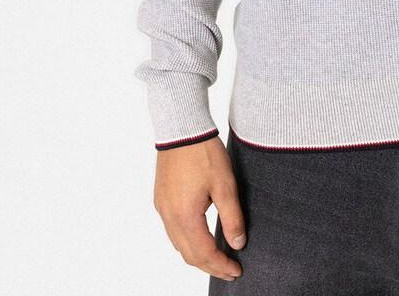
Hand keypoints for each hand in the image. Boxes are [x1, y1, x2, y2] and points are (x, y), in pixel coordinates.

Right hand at [153, 135, 245, 281]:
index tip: (236, 271)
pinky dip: (187, 241)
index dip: (221, 265)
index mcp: (185, 216)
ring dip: (197, 255)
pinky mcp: (161, 199)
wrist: (182, 128)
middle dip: (209, 266)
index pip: (204, 253)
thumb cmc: (203, 153)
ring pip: (178, 244)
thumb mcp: (225, 185)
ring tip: (216, 258)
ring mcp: (162, 208)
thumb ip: (232, 217)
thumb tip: (238, 243)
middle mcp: (169, 216)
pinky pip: (172, 230)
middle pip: (189, 254)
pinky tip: (199, 237)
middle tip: (229, 270)